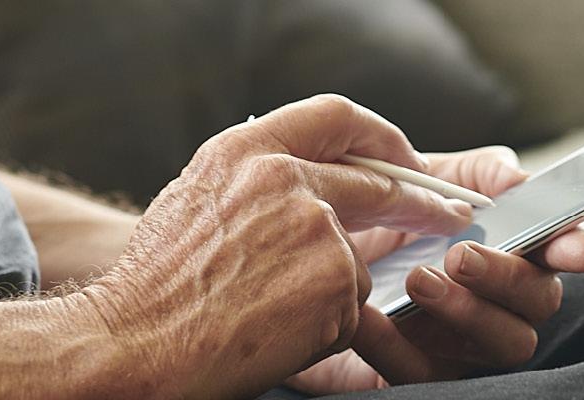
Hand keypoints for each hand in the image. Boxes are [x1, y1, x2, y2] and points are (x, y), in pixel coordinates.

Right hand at [77, 95, 474, 397]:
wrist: (136, 343)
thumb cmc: (155, 286)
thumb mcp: (195, 201)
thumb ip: (255, 181)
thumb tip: (311, 186)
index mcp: (245, 151)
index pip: (335, 117)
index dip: (381, 137)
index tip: (405, 158)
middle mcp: (284, 177)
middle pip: (376, 183)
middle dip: (419, 203)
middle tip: (447, 216)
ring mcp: (315, 227)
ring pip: (354, 260)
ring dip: (326, 293)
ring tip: (267, 315)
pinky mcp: (335, 280)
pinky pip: (348, 307)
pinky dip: (323, 327)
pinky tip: (276, 335)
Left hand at [286, 147, 583, 393]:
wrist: (308, 253)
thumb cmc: (384, 215)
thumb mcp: (426, 177)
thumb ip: (477, 171)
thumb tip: (517, 178)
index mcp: (513, 247)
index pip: (562, 251)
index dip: (575, 248)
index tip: (575, 249)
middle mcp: (503, 299)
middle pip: (540, 302)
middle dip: (507, 277)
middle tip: (460, 254)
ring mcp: (467, 342)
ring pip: (503, 343)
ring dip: (465, 311)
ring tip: (418, 280)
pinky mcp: (423, 371)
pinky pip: (423, 371)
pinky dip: (395, 343)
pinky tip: (367, 315)